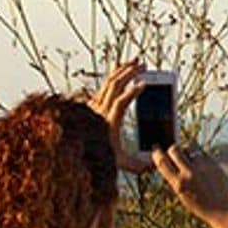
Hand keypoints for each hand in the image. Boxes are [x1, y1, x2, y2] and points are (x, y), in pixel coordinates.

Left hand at [87, 60, 151, 174]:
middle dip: (129, 74)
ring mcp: (95, 105)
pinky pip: (105, 84)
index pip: (120, 104)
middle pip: (114, 86)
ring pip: (109, 82)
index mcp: (108, 123)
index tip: (144, 84)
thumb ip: (139, 165)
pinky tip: (121, 65)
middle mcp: (99, 111)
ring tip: (137, 62)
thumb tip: (156, 165)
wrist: (72, 150)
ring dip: (123, 70)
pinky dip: (114, 73)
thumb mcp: (120, 162)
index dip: (131, 93)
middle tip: (144, 66)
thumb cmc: (98, 156)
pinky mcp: (93, 102)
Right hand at [152, 145, 227, 225]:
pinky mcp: (214, 164)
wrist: (225, 211)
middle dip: (172, 150)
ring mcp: (203, 168)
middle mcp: (189, 174)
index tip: (156, 150)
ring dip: (187, 150)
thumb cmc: (203, 207)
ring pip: (189, 147)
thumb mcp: (183, 195)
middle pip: (174, 150)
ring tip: (189, 158)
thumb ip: (176, 180)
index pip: (162, 162)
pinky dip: (198, 153)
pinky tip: (200, 161)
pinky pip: (202, 151)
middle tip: (175, 153)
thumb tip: (168, 162)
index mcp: (178, 184)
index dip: (157, 154)